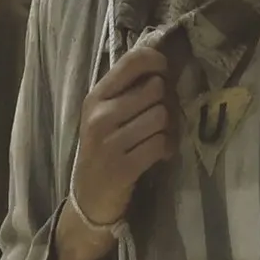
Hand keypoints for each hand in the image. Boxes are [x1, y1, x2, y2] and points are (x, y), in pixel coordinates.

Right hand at [55, 44, 173, 259]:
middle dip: (167, 101)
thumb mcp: (105, 116)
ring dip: (170, 127)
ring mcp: (109, 142)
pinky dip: (168, 148)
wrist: (89, 198)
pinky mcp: (123, 166)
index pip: (133, 61)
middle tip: (164, 116)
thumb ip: (128, 90)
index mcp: (96, 97)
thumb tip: (164, 65)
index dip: (158, 62)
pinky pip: (161, 143)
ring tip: (160, 137)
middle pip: (155, 89)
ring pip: (162, 116)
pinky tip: (161, 154)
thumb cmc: (103, 150)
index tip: (165, 73)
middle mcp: (99, 116)